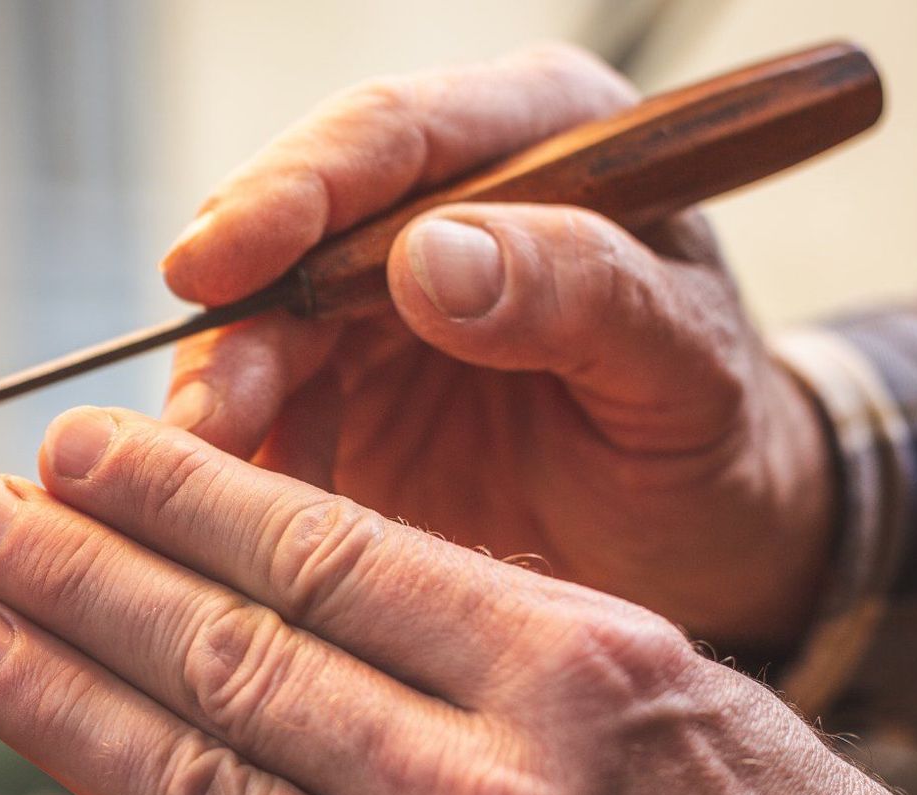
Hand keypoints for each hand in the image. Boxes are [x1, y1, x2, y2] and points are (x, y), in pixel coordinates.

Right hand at [160, 44, 832, 655]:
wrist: (703, 539)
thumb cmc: (713, 437)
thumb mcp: (685, 367)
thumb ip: (582, 294)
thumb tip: (429, 257)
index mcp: (545, 145)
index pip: (396, 132)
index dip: (297, 185)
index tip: (225, 257)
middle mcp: (446, 207)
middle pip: (299, 230)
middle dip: (237, 318)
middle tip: (203, 412)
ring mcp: (380, 303)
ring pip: (259, 327)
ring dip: (222, 398)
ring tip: (203, 471)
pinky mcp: (342, 393)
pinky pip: (262, 415)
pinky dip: (237, 464)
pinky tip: (228, 513)